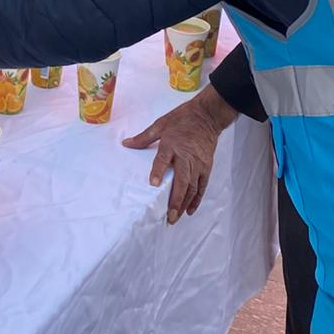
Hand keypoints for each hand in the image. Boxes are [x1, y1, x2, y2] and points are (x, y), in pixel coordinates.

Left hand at [123, 84, 236, 223]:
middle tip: (169, 216)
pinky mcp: (206, 167)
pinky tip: (189, 210)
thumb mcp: (161, 124)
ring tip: (175, 217)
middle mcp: (186, 156)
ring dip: (184, 204)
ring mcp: (198, 163)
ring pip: (192, 187)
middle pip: (181, 181)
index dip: (158, 171)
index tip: (153, 184)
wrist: (207, 115)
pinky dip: (197, 199)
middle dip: (176, 200)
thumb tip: (126, 144)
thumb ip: (144, 137)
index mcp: (172, 144)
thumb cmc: (182, 119)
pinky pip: (202, 186)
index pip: (163, 159)